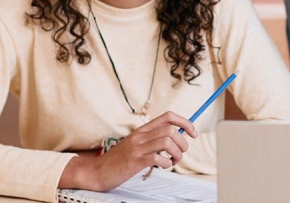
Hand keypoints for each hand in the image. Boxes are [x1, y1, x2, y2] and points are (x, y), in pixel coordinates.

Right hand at [58, 111, 197, 190]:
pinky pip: (158, 158)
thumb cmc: (118, 160)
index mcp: (142, 130)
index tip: (193, 133)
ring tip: (172, 161)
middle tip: (180, 154)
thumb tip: (175, 137)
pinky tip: (163, 166)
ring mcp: (137, 148)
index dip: (185, 122)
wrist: (97, 172)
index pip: (168, 116)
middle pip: (171, 130)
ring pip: (167, 142)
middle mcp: (140, 136)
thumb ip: (152, 139)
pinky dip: (166, 163)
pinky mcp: (134, 162)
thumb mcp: (135, 144)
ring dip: (177, 154)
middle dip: (183, 143)